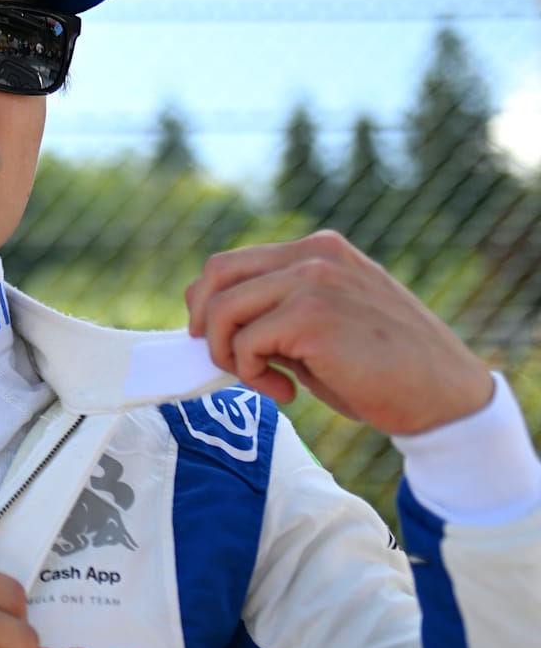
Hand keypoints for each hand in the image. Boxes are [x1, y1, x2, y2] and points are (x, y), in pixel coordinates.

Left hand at [186, 229, 493, 434]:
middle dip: (206, 323)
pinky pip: (246, 344)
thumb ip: (279, 311)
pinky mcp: (313, 317)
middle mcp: (314, 256)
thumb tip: (215, 325)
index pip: (232, 263)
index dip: (208, 304)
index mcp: (318, 250)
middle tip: (228, 362)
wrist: (442, 397)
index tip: (221, 341)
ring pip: (224, 311)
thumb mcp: (325, 322)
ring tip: (266, 381)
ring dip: (229, 355)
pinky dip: (251, 375)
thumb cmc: (380, 367)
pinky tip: (287, 393)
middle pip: (216, 274)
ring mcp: (314, 282)